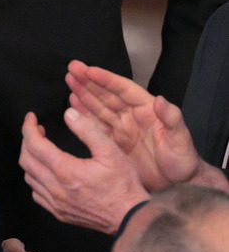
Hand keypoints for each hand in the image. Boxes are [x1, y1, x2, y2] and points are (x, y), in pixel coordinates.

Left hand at [19, 110, 149, 234]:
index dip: (29, 128)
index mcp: (66, 171)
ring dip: (30, 159)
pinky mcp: (58, 212)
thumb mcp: (110, 151)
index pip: (35, 145)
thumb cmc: (123, 185)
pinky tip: (45, 172)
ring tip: (41, 148)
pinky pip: (36, 193)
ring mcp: (55, 203)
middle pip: (26, 160)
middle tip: (37, 131)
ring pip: (29, 178)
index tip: (31, 118)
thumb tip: (69, 114)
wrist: (130, 217)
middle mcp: (55, 188)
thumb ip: (87, 130)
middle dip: (27, 141)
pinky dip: (36, 178)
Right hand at [65, 60, 201, 190]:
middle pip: (107, 94)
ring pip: (98, 106)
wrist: (176, 183)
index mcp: (147, 110)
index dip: (106, 79)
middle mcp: (132, 115)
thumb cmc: (182, 160)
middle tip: (72, 68)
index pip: (124, 90)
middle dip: (89, 81)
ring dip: (83, 93)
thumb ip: (171, 118)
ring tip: (69, 80)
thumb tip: (160, 99)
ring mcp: (121, 128)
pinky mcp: (113, 142)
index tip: (89, 70)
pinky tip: (73, 103)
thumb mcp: (181, 139)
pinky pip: (95, 125)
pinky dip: (83, 113)